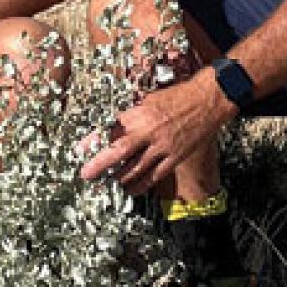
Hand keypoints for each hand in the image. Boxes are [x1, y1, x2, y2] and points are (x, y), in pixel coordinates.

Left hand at [78, 70, 236, 193]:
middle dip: (100, 164)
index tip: (79, 149)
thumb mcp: (148, 100)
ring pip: (136, 168)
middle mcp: (149, 131)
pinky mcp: (175, 157)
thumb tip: (114, 127)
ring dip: (119, 178)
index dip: (94, 141)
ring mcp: (163, 147)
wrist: (206, 101)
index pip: (111, 130)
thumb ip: (132, 115)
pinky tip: (131, 189)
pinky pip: (154, 175)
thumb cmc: (177, 97)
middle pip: (119, 151)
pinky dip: (141, 185)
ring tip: (109, 183)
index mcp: (140, 114)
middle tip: (87, 174)